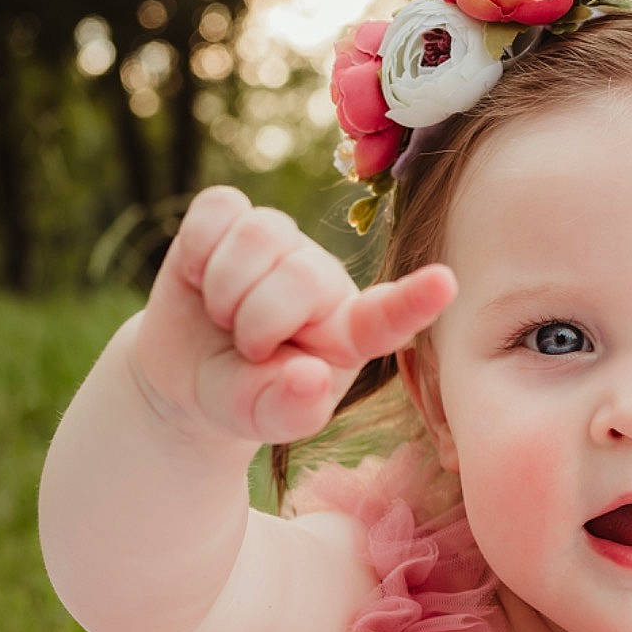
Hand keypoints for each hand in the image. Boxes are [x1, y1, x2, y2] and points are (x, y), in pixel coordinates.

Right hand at [128, 185, 455, 444]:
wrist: (186, 372)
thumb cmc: (241, 396)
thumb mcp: (261, 419)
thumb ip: (290, 410)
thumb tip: (308, 376)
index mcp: (349, 334)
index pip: (389, 317)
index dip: (413, 301)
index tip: (445, 283)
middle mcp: (324, 280)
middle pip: (301, 276)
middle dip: (257, 323)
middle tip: (247, 350)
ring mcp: (282, 241)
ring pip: (260, 238)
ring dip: (225, 292)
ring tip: (225, 318)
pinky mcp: (235, 215)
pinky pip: (219, 212)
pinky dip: (198, 253)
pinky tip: (201, 279)